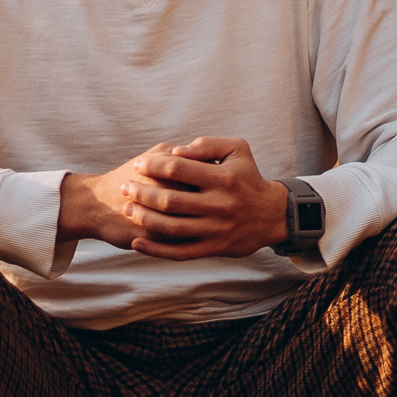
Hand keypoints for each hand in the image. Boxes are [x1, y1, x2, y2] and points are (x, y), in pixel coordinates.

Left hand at [59, 139, 287, 262]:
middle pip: (170, 199)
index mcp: (223, 177)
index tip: (137, 164)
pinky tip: (137, 242)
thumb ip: (206, 144)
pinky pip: (180, 252)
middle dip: (142, 192)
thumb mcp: (237, 149)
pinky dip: (156, 250)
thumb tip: (175, 151)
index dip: (152, 164)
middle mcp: (220, 204)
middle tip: (125, 187)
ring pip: (172, 227)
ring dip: (144, 219)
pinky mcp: (214, 248)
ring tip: (128, 209)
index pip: (178, 167)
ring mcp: (216, 229)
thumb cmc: (248, 177)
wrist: (271, 215)